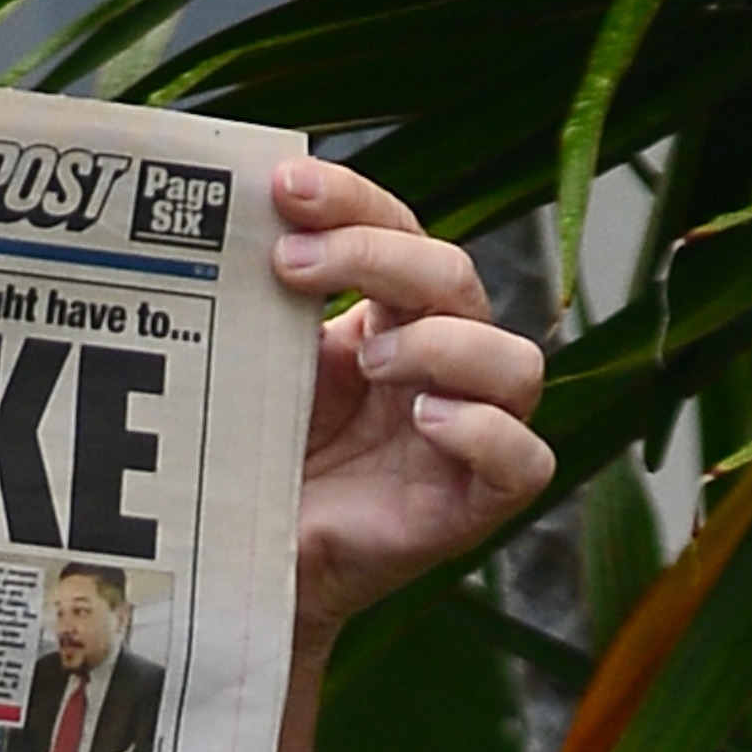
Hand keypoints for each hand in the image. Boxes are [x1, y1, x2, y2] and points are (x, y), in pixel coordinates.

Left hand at [275, 159, 555, 639]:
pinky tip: (426, 420)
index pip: (400, 233)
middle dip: (380, 258)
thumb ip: (264, 305)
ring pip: (515, 363)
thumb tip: (229, 219)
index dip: (354, 201)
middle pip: (456, 280)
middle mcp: (443, 365)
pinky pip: (523, 460)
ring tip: (369, 359)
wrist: (248, 566)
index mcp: (394, 317)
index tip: (285, 186)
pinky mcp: (475, 504)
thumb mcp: (259, 370)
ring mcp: (467, 434)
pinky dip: (483, 432)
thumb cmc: (258, 460)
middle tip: (298, 265)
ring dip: (443, 344)